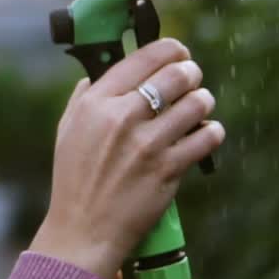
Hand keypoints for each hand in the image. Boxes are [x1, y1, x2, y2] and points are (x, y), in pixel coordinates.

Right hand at [30, 39, 224, 278]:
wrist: (83, 229)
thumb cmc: (74, 180)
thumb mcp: (67, 130)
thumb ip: (84, 96)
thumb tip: (100, 72)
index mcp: (96, 103)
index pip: (143, 58)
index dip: (170, 49)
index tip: (178, 51)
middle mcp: (121, 117)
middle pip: (176, 74)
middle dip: (191, 72)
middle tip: (192, 77)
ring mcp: (147, 144)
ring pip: (197, 103)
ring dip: (203, 100)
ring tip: (199, 105)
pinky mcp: (169, 169)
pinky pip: (207, 137)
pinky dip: (212, 131)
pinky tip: (206, 133)